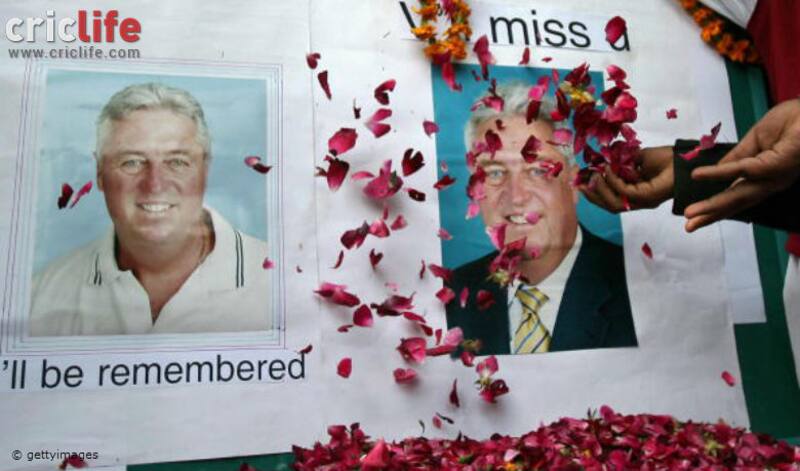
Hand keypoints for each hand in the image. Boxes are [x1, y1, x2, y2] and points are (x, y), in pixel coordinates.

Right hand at [579, 146, 673, 212]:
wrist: (683, 159)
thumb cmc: (665, 159)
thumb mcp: (636, 159)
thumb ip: (620, 163)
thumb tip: (602, 161)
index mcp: (635, 195)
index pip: (611, 200)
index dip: (595, 193)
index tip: (581, 181)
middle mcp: (638, 202)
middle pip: (610, 206)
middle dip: (593, 195)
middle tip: (581, 182)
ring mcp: (643, 201)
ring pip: (615, 204)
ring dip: (601, 190)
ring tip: (594, 175)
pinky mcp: (647, 197)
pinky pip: (624, 192)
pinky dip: (613, 181)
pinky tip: (609, 170)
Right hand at [685, 98, 799, 231]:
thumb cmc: (796, 120)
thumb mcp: (758, 136)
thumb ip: (738, 155)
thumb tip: (717, 169)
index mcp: (767, 176)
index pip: (738, 194)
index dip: (717, 205)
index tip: (696, 214)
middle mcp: (770, 182)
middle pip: (736, 202)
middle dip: (711, 215)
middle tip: (689, 226)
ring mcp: (773, 176)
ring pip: (738, 194)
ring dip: (712, 205)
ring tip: (690, 215)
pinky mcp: (774, 166)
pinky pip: (740, 170)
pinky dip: (717, 173)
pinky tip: (697, 176)